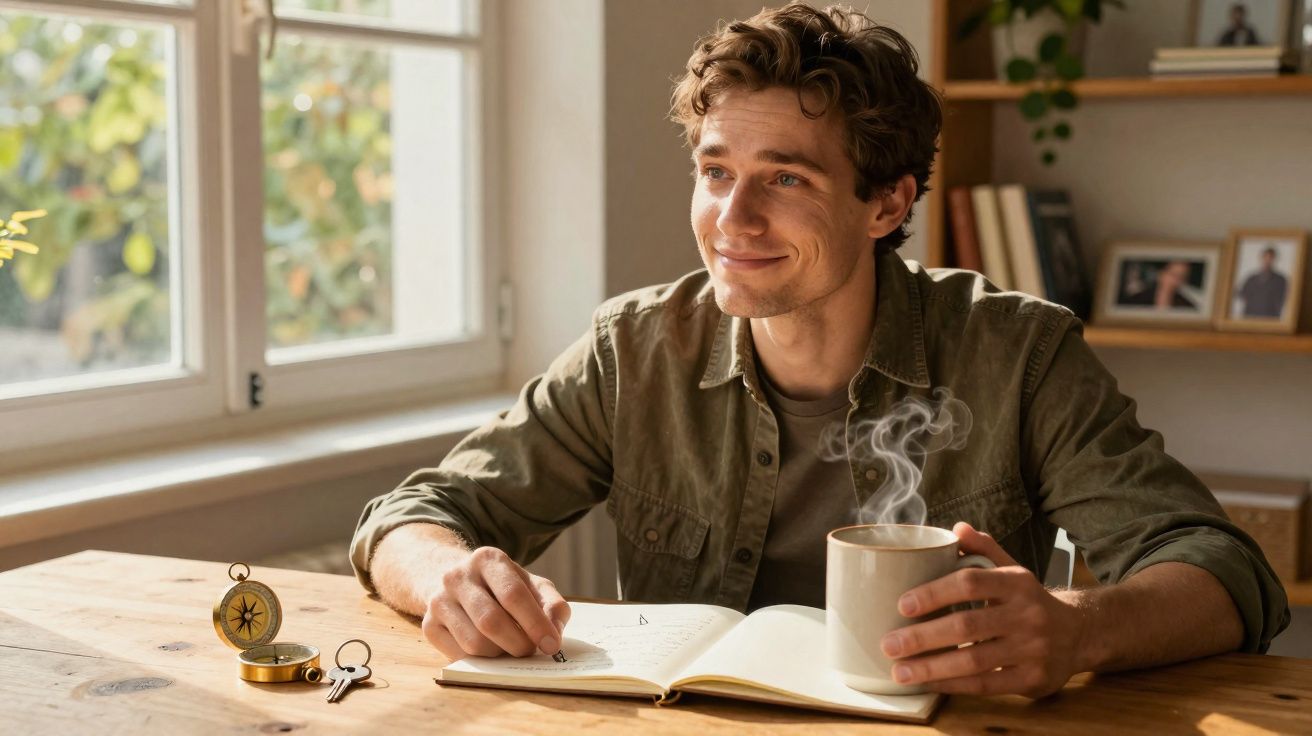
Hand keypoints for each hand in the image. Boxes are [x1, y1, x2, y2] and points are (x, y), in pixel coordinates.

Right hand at [420, 546, 570, 660]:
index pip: (513, 595)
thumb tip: (554, 633)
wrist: (457, 582)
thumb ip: (551, 604)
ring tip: (510, 647)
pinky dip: (482, 661)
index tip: (551, 644)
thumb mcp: (530, 584)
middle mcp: (458, 576)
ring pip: (474, 642)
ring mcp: (439, 600)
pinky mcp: (429, 625)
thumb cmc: (501, 586)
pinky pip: (459, 654)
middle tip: (531, 651)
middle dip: (518, 643)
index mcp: (487, 559)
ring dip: (500, 654)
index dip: (535, 623)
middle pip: (491, 621)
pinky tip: (490, 649)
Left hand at [879, 522, 1089, 697]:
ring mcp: (1032, 649)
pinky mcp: (1033, 678)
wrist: (1078, 633)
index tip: (901, 605)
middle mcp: (1027, 614)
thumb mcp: (1012, 569)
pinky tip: (929, 684)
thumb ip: (983, 549)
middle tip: (888, 644)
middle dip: (922, 637)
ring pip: (974, 660)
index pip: (969, 582)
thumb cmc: (1028, 600)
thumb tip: (956, 528)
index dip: (933, 593)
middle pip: (966, 626)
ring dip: (931, 667)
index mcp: (1016, 582)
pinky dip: (954, 685)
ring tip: (899, 671)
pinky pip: (987, 685)